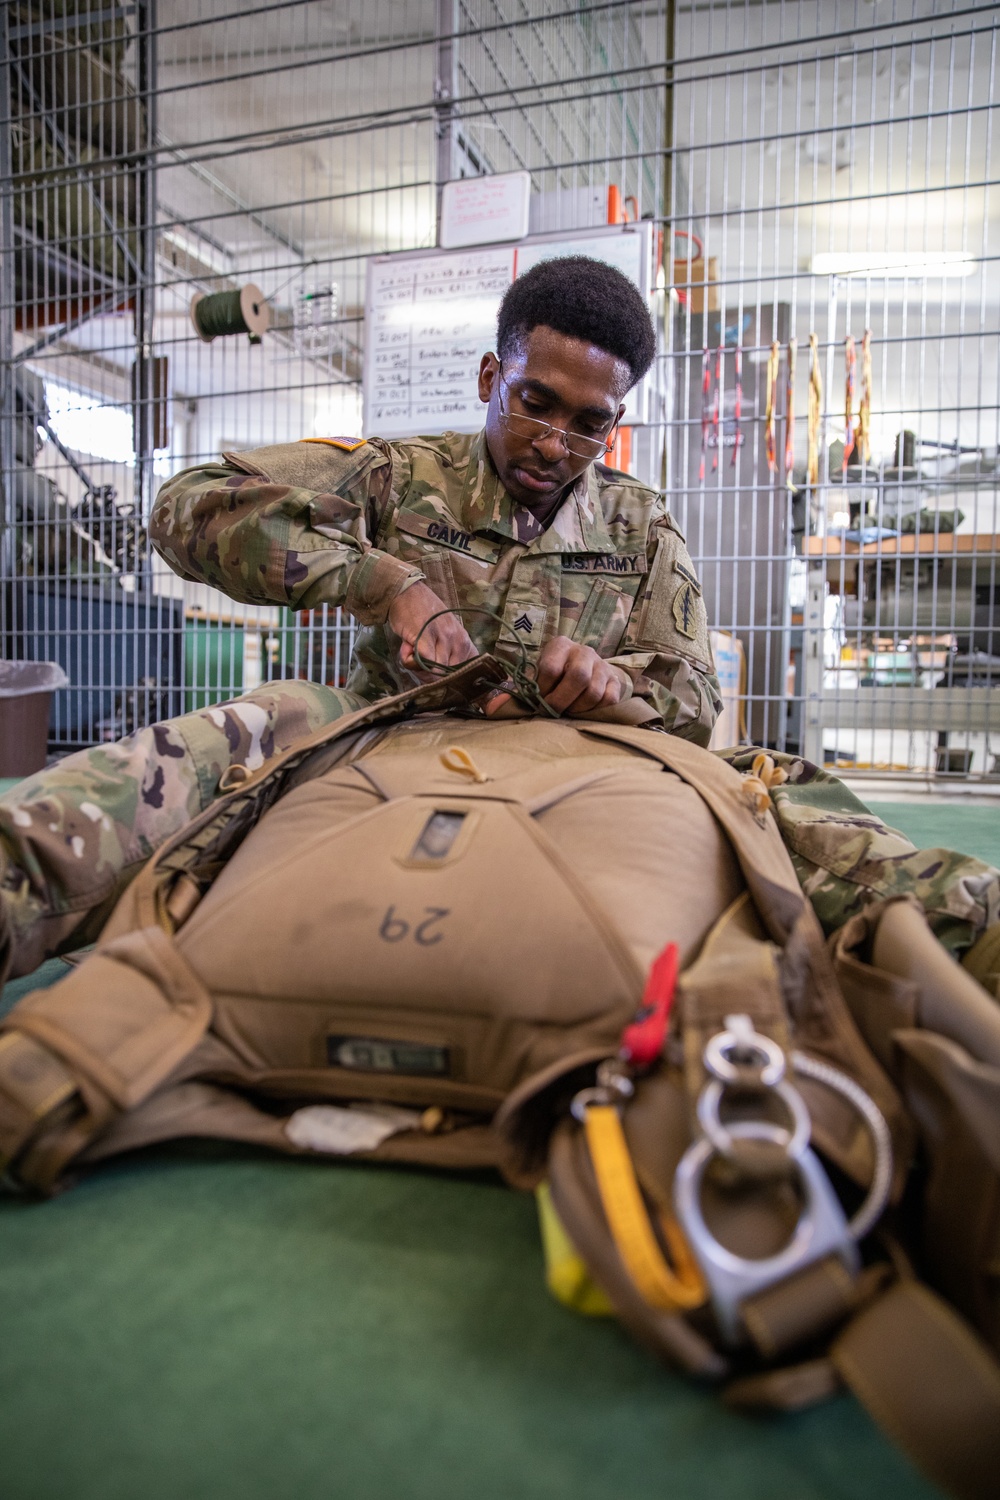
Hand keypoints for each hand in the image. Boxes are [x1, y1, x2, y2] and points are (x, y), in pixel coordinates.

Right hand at [388, 581, 477, 675]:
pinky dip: (411, 662)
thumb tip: (437, 681)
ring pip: (435, 672)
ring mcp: (444, 639)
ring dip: (419, 668)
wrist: (408, 592)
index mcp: (465, 643)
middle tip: (417, 663)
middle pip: (448, 677)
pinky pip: (422, 663)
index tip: (439, 679)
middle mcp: (459, 642)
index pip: (467, 674)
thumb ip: (445, 657)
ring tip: (411, 651)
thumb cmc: (425, 615)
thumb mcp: (444, 636)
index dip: (451, 681)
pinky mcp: (426, 638)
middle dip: (431, 677)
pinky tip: (406, 649)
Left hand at [484, 635, 623, 716]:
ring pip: (593, 691)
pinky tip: (584, 711)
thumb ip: (517, 691)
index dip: (543, 689)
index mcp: (560, 646)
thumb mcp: (536, 676)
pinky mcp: (615, 680)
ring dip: (578, 708)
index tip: (538, 701)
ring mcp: (602, 665)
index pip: (550, 667)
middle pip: (578, 677)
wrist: (587, 668)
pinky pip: (609, 699)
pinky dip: (595, 710)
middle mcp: (583, 651)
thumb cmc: (554, 676)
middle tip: (553, 712)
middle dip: (562, 700)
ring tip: (568, 711)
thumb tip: (493, 708)